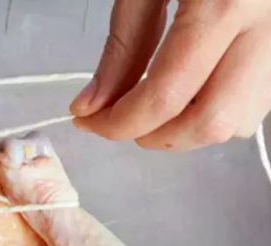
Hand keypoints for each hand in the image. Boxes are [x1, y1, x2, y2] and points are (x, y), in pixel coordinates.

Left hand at [70, 0, 270, 150]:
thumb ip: (121, 47)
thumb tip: (91, 107)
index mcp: (227, 3)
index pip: (164, 96)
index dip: (118, 124)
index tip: (88, 122)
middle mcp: (269, 26)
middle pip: (211, 122)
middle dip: (156, 136)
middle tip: (120, 121)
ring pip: (239, 121)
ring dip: (186, 129)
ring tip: (152, 103)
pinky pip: (254, 102)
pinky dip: (213, 110)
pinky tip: (186, 88)